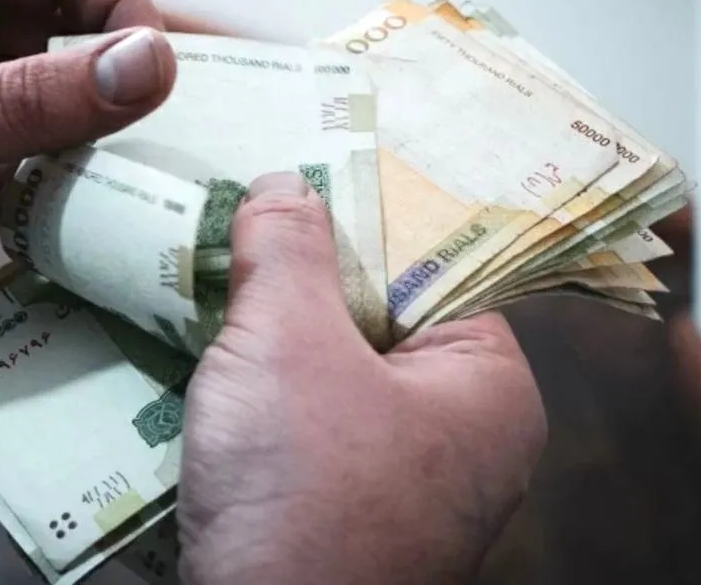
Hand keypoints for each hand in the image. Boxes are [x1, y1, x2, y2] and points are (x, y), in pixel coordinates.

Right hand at [179, 172, 547, 584]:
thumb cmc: (301, 497)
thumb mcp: (286, 344)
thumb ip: (286, 251)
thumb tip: (283, 186)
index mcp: (487, 389)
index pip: (434, 269)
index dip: (363, 221)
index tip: (301, 184)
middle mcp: (461, 439)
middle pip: (377, 321)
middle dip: (304, 283)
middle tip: (242, 232)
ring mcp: (403, 484)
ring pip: (333, 377)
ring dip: (272, 344)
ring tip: (214, 294)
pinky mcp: (346, 516)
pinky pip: (307, 430)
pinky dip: (263, 401)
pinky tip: (213, 375)